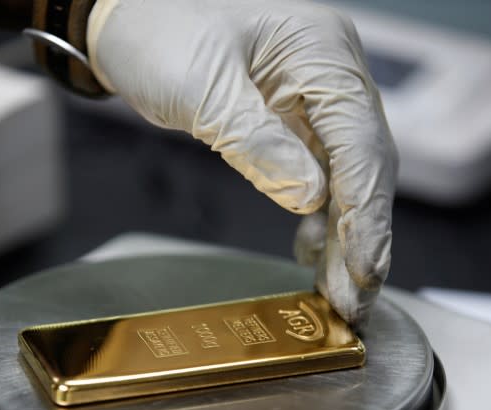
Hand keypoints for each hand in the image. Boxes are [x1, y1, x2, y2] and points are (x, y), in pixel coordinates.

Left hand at [87, 0, 396, 325]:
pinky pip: (319, 168)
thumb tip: (310, 198)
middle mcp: (330, 70)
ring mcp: (314, 92)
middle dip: (361, 236)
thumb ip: (257, 143)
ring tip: (336, 291)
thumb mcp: (200, 89)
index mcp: (321, 51)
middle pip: (365, 164)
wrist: (123, 17)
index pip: (361, 143)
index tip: (363, 272)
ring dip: (343, 234)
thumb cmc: (155, 31)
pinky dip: (318, 212)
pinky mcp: (292, 114)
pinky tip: (311, 247)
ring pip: (346, 173)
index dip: (366, 215)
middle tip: (354, 301)